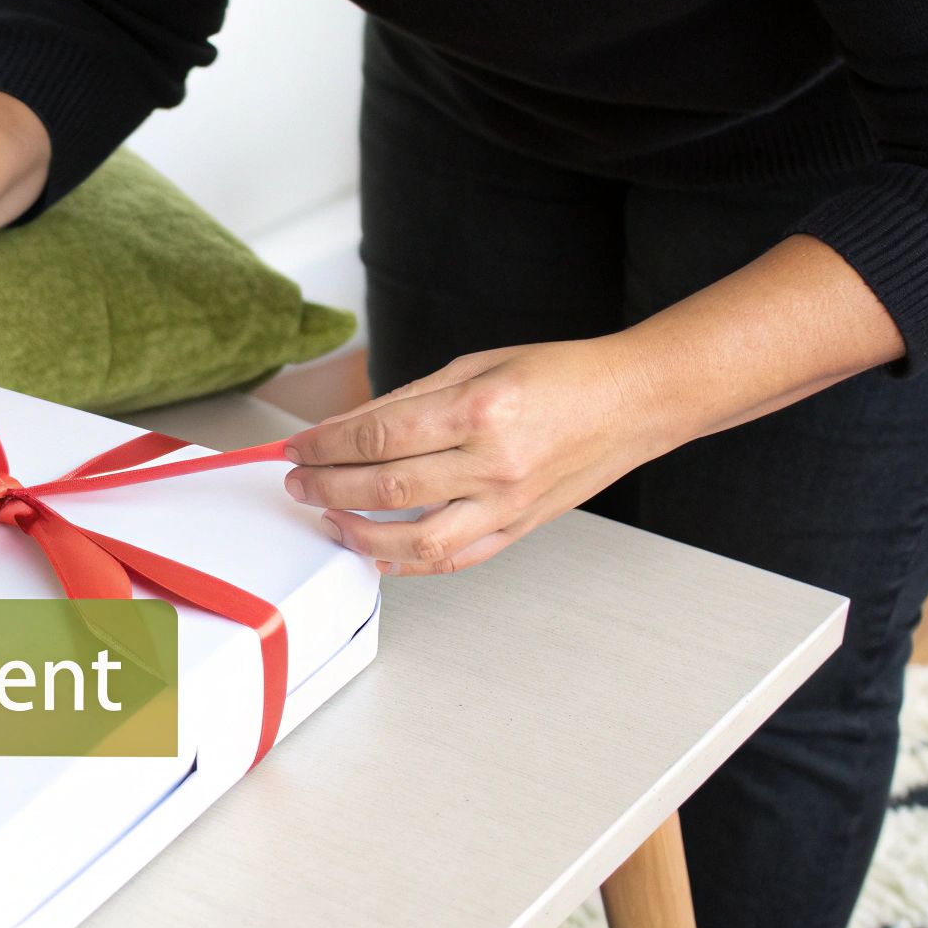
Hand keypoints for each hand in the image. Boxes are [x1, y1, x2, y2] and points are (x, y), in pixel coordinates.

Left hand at [283, 338, 677, 574]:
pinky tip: (376, 552)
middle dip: (327, 486)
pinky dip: (408, 562)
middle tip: (297, 481)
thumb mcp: (474, 365)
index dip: (327, 445)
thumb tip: (346, 427)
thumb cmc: (559, 376)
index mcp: (479, 410)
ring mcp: (507, 503)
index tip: (299, 446)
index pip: (379, 435)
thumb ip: (407, 400)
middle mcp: (493, 462)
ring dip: (357, 533)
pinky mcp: (518, 528)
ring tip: (327, 517)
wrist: (630, 402)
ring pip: (414, 539)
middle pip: (385, 487)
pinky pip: (453, 559)